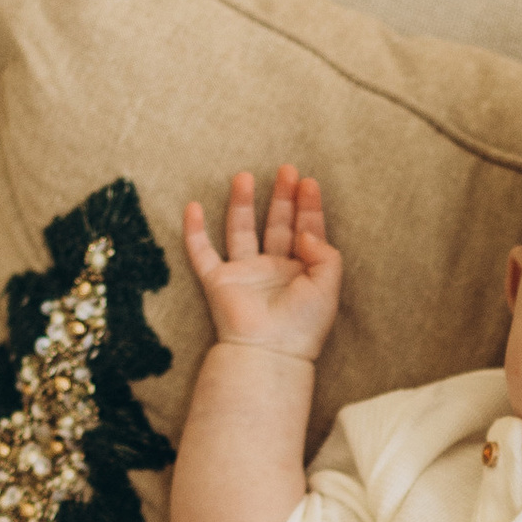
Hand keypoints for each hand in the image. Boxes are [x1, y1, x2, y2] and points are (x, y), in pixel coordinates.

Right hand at [182, 165, 342, 364]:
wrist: (270, 351)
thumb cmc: (303, 324)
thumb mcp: (328, 285)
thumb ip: (324, 253)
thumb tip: (304, 231)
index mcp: (301, 272)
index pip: (305, 231)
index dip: (308, 207)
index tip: (309, 182)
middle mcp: (273, 270)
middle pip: (276, 225)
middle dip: (281, 197)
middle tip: (286, 169)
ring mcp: (244, 275)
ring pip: (240, 231)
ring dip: (242, 204)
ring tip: (244, 175)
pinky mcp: (218, 282)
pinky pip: (202, 253)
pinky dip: (194, 232)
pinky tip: (192, 207)